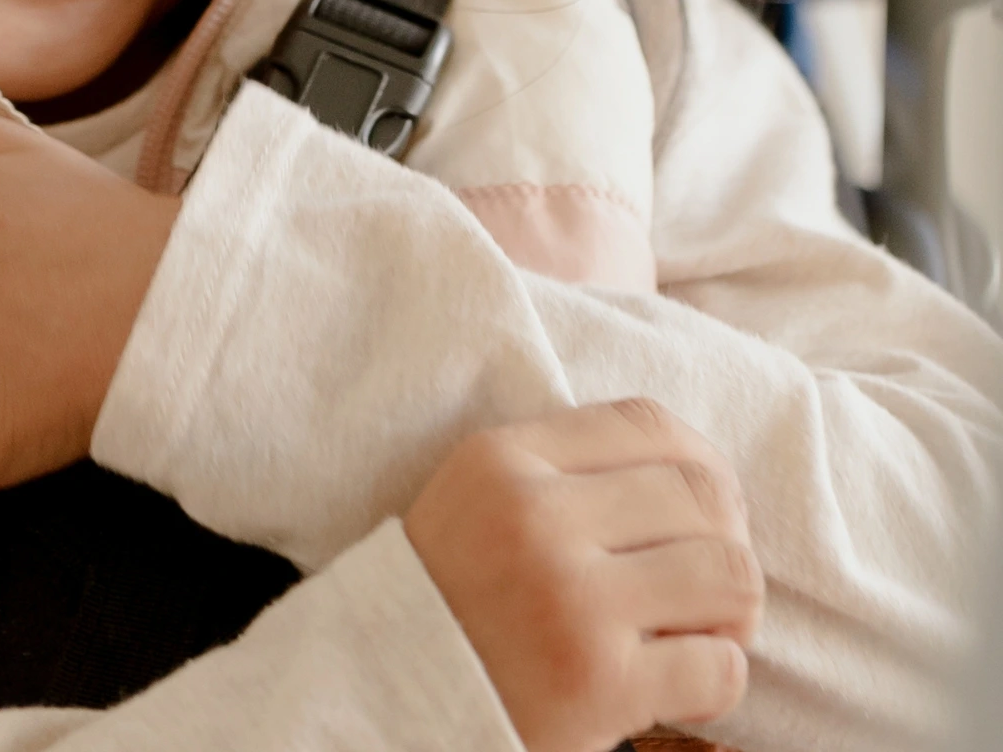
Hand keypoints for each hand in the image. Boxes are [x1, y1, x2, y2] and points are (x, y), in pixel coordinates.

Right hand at [405, 398, 760, 751]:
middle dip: (726, 541)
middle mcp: (535, 516)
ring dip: (733, 611)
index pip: (646, 423)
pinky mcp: (598, 682)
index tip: (707, 506)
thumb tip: (699, 474)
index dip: (702, 462)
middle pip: (700, 495)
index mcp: (503, 458)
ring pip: (728, 573)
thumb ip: (564, 470)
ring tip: (700, 632)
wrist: (384, 693)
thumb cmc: (450, 597)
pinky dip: (719, 678)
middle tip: (709, 584)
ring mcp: (569, 599)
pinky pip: (719, 665)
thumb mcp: (480, 497)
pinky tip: (681, 685)